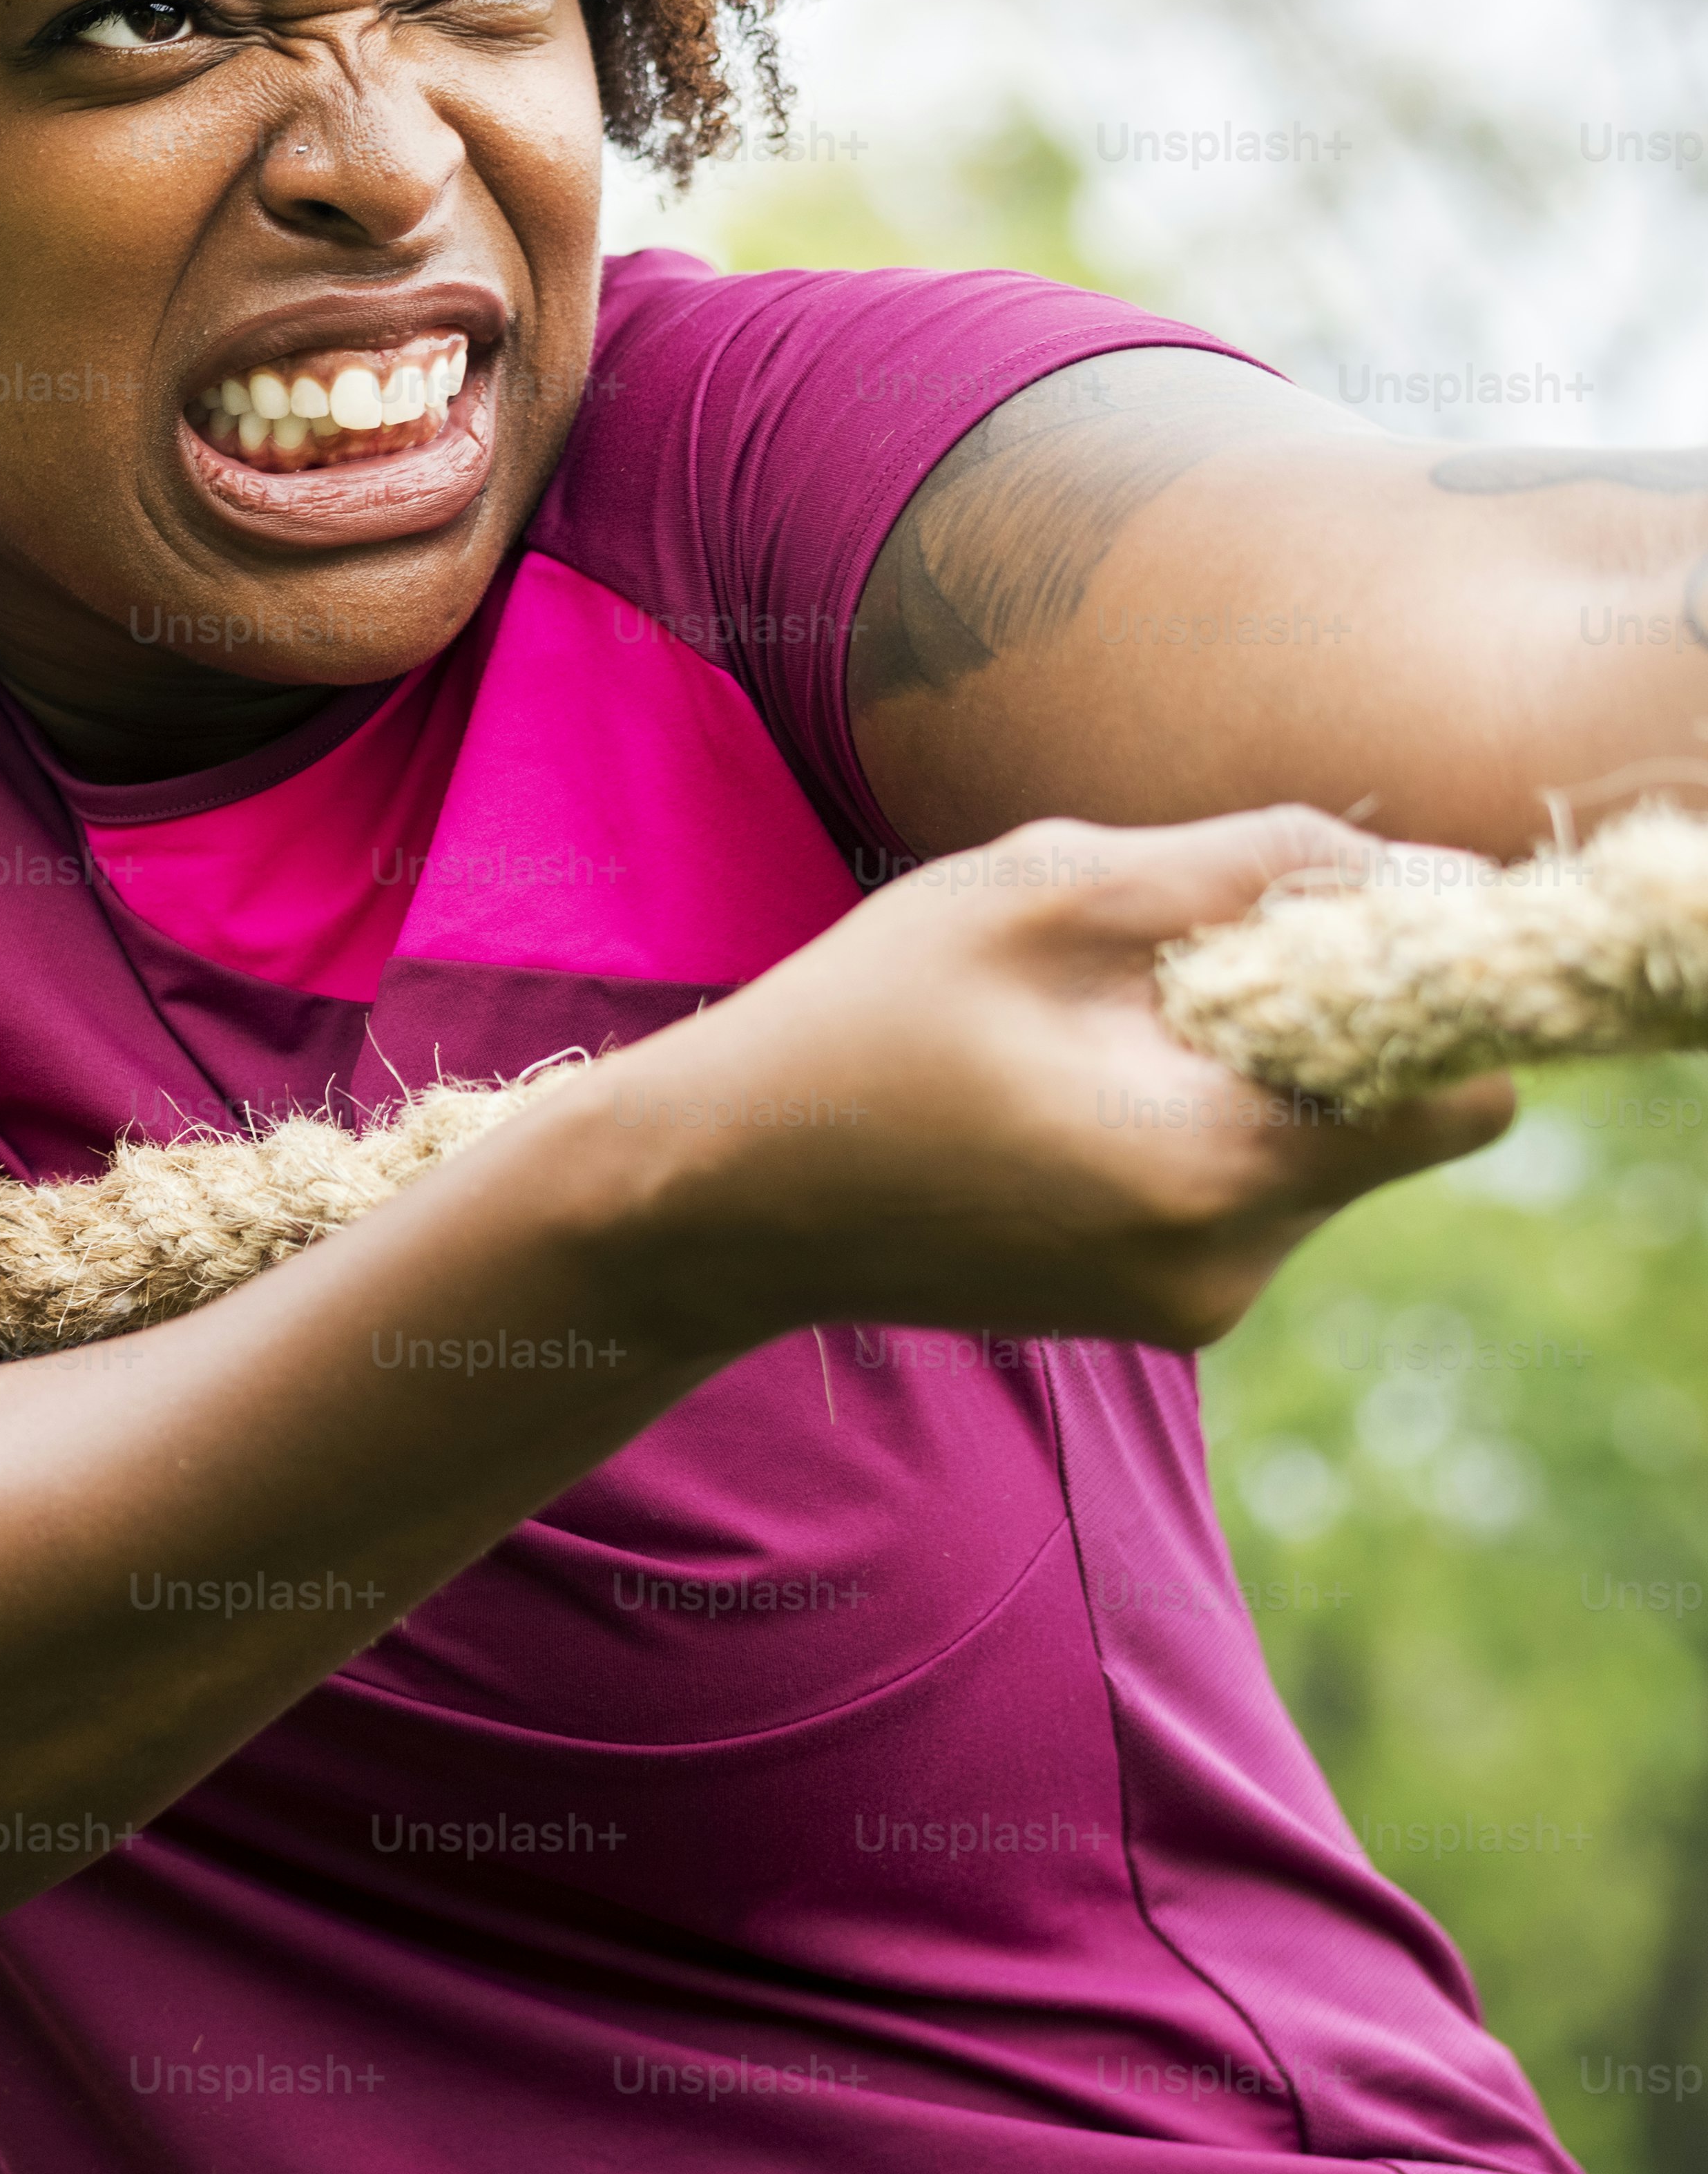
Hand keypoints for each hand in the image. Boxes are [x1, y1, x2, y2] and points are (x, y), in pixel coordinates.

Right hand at [573, 808, 1514, 1354]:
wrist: (711, 1200)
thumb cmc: (853, 1027)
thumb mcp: (1041, 892)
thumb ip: (1253, 864)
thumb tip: (1431, 869)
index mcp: (1215, 1169)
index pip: (1462, 1098)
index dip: (1426, 996)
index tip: (1325, 936)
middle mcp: (1230, 1267)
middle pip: (1384, 1117)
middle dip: (1305, 1024)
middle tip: (1148, 972)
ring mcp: (1192, 1305)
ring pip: (1307, 1149)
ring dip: (1232, 1068)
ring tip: (1067, 1037)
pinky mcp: (1152, 1309)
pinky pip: (1237, 1189)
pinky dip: (1186, 1121)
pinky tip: (1052, 1097)